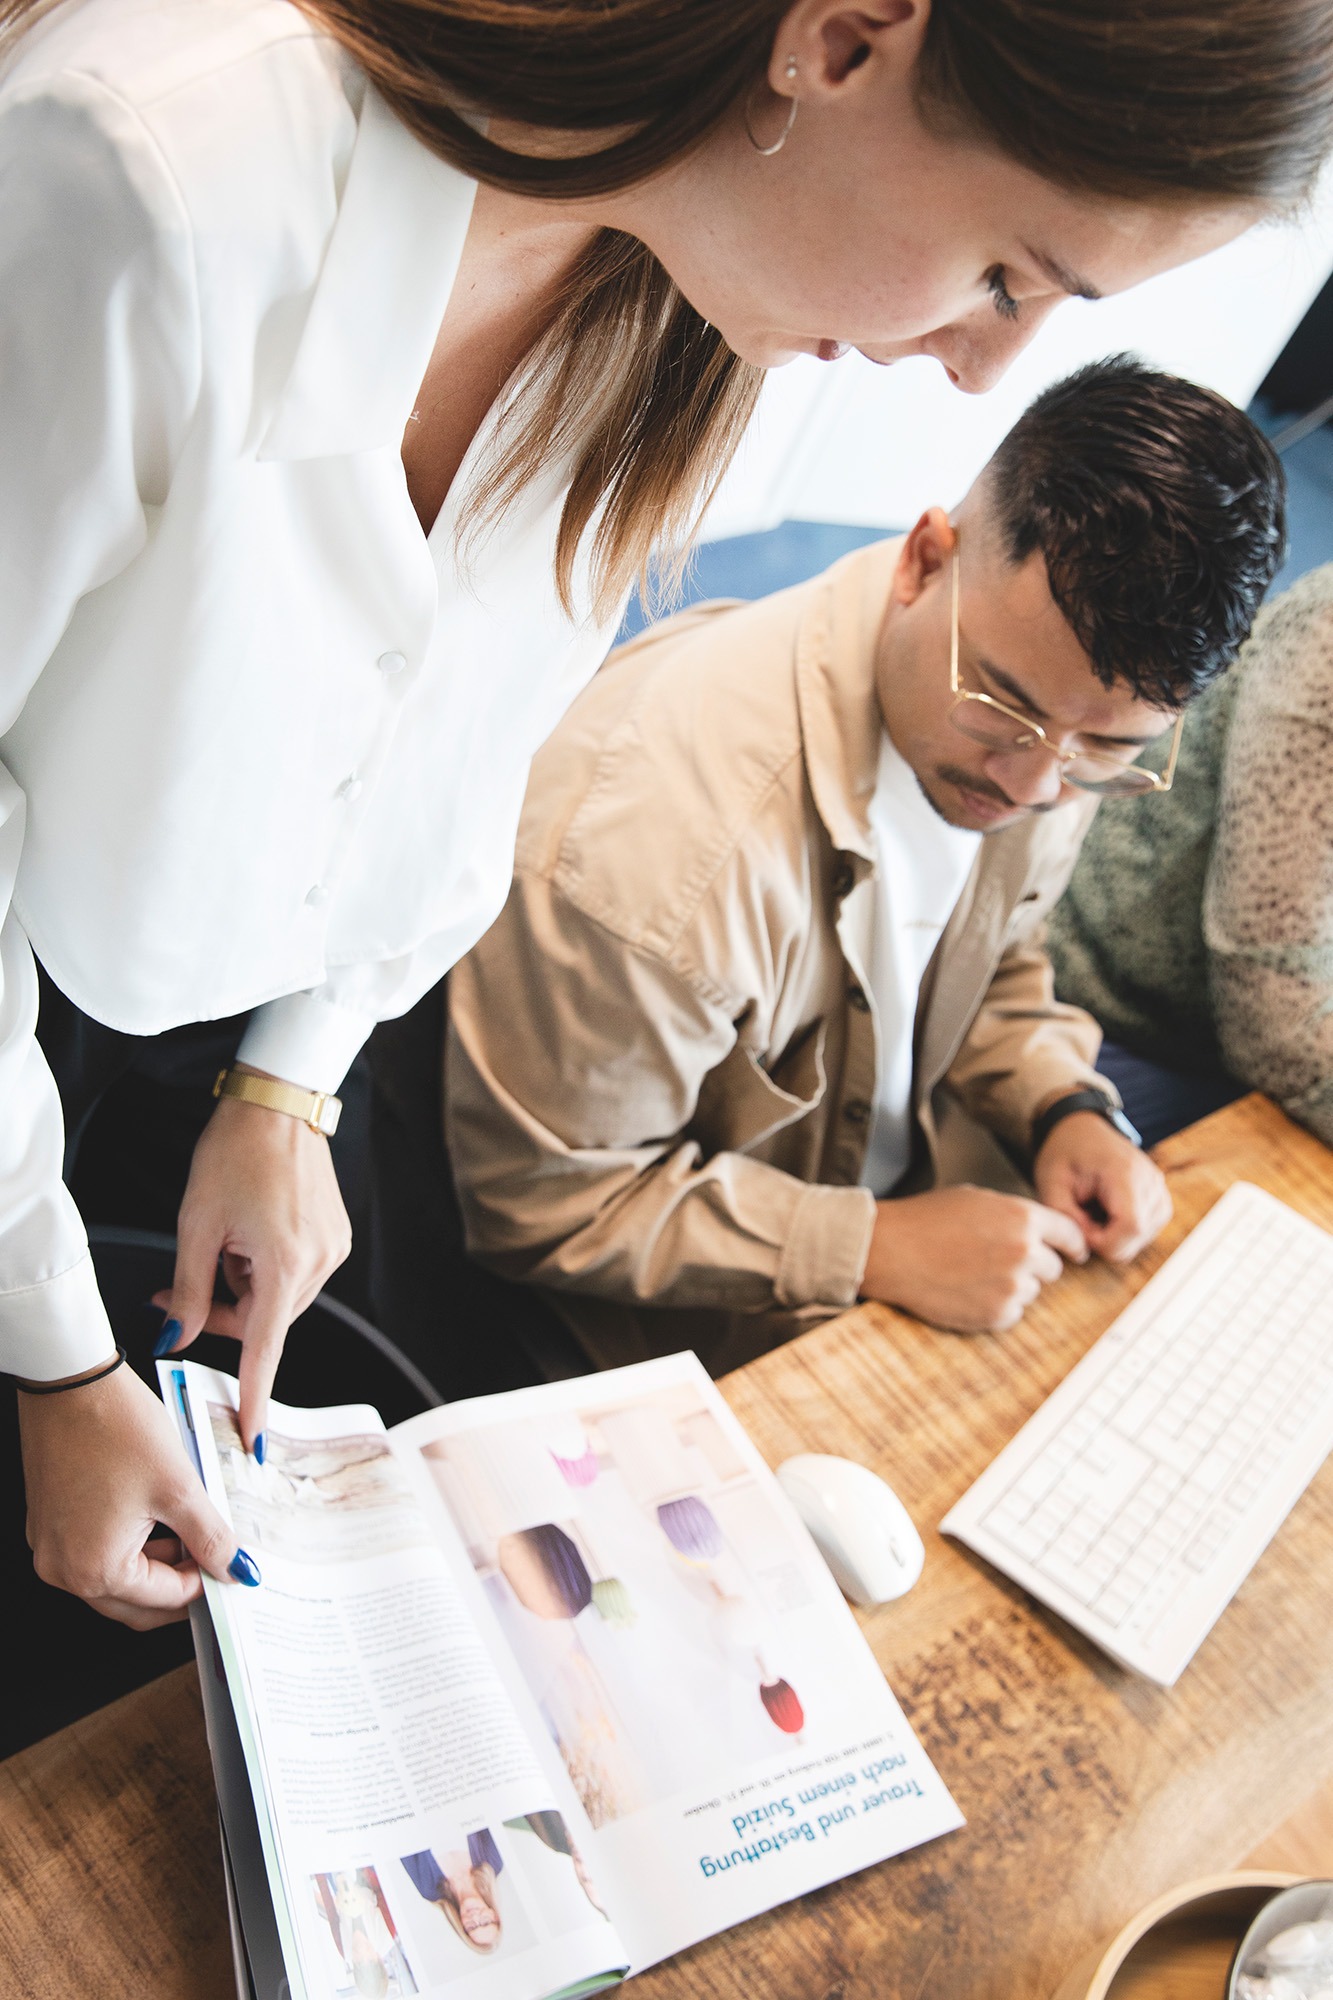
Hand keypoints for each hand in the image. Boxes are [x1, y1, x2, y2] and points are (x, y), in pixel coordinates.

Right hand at [18, 1361, 251, 1627]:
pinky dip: (128, 1546)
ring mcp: (50, 1545)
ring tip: (191, 1532)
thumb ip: (212, 1537)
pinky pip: (93, 1552)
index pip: (162, 1600)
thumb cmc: (117, 1427)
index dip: (204, 1584)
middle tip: (215, 1560)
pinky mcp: (48, 1522)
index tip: (230, 1569)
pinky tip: (156, 1516)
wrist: (70, 1380)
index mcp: (93, 1569)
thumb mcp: (179, 1487)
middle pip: (134, 1602)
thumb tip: (237, 1570)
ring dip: (155, 1565)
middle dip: (178, 1584)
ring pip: (114, 1579)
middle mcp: (62, 1568)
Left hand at [154, 1074, 351, 1453]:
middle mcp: (320, 1262)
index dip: (255, 1394)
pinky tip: (252, 1229)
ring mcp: (334, 1249)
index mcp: (285, 1264)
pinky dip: (267, 1266)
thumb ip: (186, 1288)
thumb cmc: (235, 1154)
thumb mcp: (195, 1223)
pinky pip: (295, 1274)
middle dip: (224, 1310)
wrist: (279, 1103)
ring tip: (226, 1238)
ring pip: (277, 1298)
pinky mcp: (337, 1236)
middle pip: (263, 1320)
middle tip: (181, 1284)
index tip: (254, 1436)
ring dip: (245, 1285)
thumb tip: (174, 1334)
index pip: (264, 1347)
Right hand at [860, 1183, 1088, 1333]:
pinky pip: (1011, 1314)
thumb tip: (1039, 1232)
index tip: (1075, 1253)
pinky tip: (966, 1291)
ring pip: (1031, 1292)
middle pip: (1052, 1268)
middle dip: (1032, 1265)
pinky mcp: (996, 1315)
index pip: (1069, 1235)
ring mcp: (1012, 1287)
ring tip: (972, 1273)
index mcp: (1023, 1218)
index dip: (1072, 1245)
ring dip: (1012, 1286)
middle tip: (996, 1260)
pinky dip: (995, 1306)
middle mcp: (1025, 1252)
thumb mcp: (977, 1199)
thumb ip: (1015, 1215)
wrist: (890, 1251)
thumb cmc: (926, 1220)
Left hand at [1033, 1110, 1171, 1263]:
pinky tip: (1105, 1213)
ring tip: (1092, 1212)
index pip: (1131, 1226)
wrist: (1080, 1130)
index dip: (1104, 1241)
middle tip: (1081, 1219)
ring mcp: (1159, 1189)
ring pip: (1143, 1238)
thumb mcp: (1051, 1184)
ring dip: (1114, 1236)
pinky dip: (1124, 1231)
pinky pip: (1147, 1230)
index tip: (1080, 1229)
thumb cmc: (1064, 1154)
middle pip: (1138, 1236)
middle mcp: (1150, 1180)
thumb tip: (1084, 1249)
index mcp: (1124, 1172)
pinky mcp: (1160, 1198)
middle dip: (1106, 1240)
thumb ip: (1064, 1219)